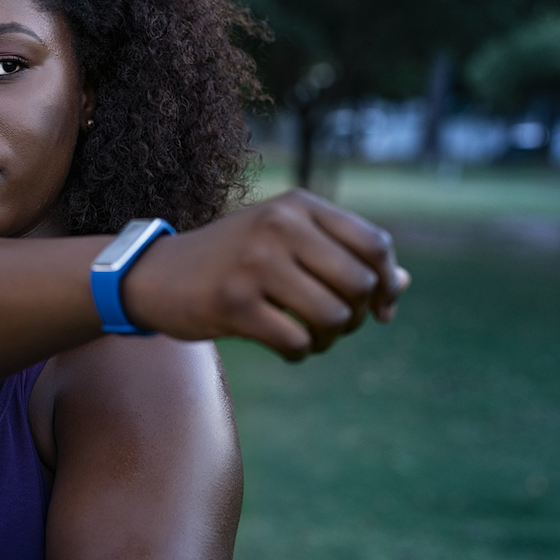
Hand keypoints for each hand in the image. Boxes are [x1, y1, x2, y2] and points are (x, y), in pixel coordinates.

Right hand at [124, 189, 409, 359]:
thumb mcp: (286, 242)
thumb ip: (341, 256)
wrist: (157, 274)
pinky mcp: (234, 302)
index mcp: (298, 205)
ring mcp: (255, 262)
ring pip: (333, 317)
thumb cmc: (233, 260)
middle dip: (356, 316)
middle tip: (335, 326)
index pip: (374, 244)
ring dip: (329, 340)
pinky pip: (297, 342)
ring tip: (310, 338)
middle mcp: (280, 225)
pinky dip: (300, 354)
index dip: (387, 283)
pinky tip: (286, 348)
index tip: (379, 308)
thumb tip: (402, 286)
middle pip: (360, 283)